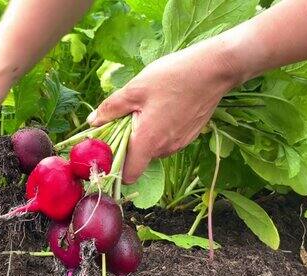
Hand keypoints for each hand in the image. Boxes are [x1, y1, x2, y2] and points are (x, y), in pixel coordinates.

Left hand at [87, 41, 241, 183]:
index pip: (127, 175)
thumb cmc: (172, 77)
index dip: (114, 169)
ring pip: (152, 148)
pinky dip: (158, 130)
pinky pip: (165, 140)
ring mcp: (179, 143)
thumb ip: (110, 109)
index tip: (105, 152)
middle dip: (126, 144)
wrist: (214, 69)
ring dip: (142, 135)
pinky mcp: (189, 136)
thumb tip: (92, 123)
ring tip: (144, 108)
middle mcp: (165, 149)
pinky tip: (161, 107)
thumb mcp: (134, 89)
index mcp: (148, 142)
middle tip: (123, 118)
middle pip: (138, 159)